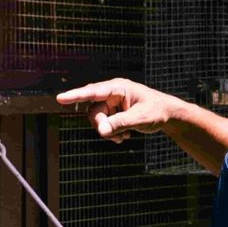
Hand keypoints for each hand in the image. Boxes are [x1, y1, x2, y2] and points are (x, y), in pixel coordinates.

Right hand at [56, 78, 178, 143]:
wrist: (167, 115)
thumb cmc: (157, 110)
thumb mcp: (141, 118)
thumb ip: (121, 123)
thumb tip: (102, 131)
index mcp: (118, 88)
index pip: (93, 92)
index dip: (75, 96)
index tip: (60, 98)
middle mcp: (111, 94)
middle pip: (94, 111)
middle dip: (102, 125)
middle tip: (115, 138)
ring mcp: (111, 103)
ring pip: (97, 119)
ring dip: (108, 131)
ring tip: (123, 138)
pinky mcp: (112, 112)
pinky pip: (103, 124)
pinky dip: (111, 132)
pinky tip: (124, 136)